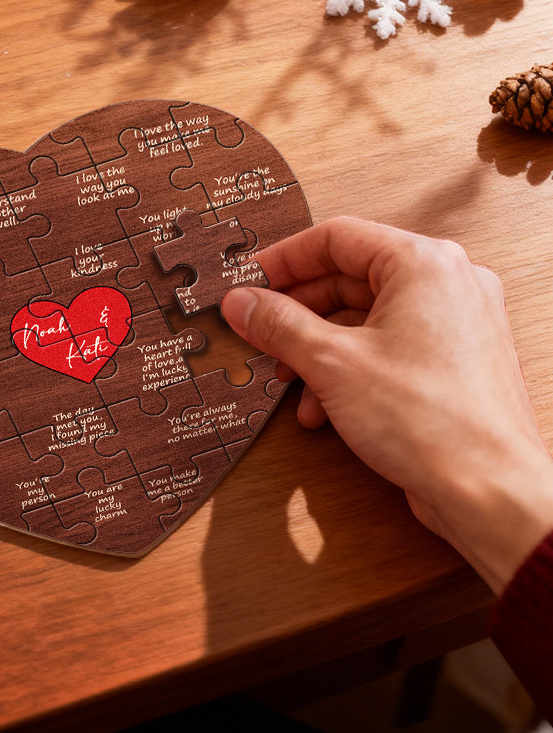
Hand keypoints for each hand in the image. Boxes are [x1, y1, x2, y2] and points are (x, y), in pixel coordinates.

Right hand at [221, 217, 552, 593]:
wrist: (491, 494)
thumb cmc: (434, 423)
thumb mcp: (332, 363)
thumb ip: (278, 324)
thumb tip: (241, 301)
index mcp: (424, 264)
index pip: (336, 237)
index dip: (283, 260)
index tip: (249, 282)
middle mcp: (447, 284)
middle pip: (348, 278)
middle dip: (297, 312)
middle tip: (258, 330)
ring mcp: (454, 324)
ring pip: (364, 317)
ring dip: (317, 347)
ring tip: (289, 378)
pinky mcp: (452, 362)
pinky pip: (387, 347)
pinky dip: (348, 368)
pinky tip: (322, 406)